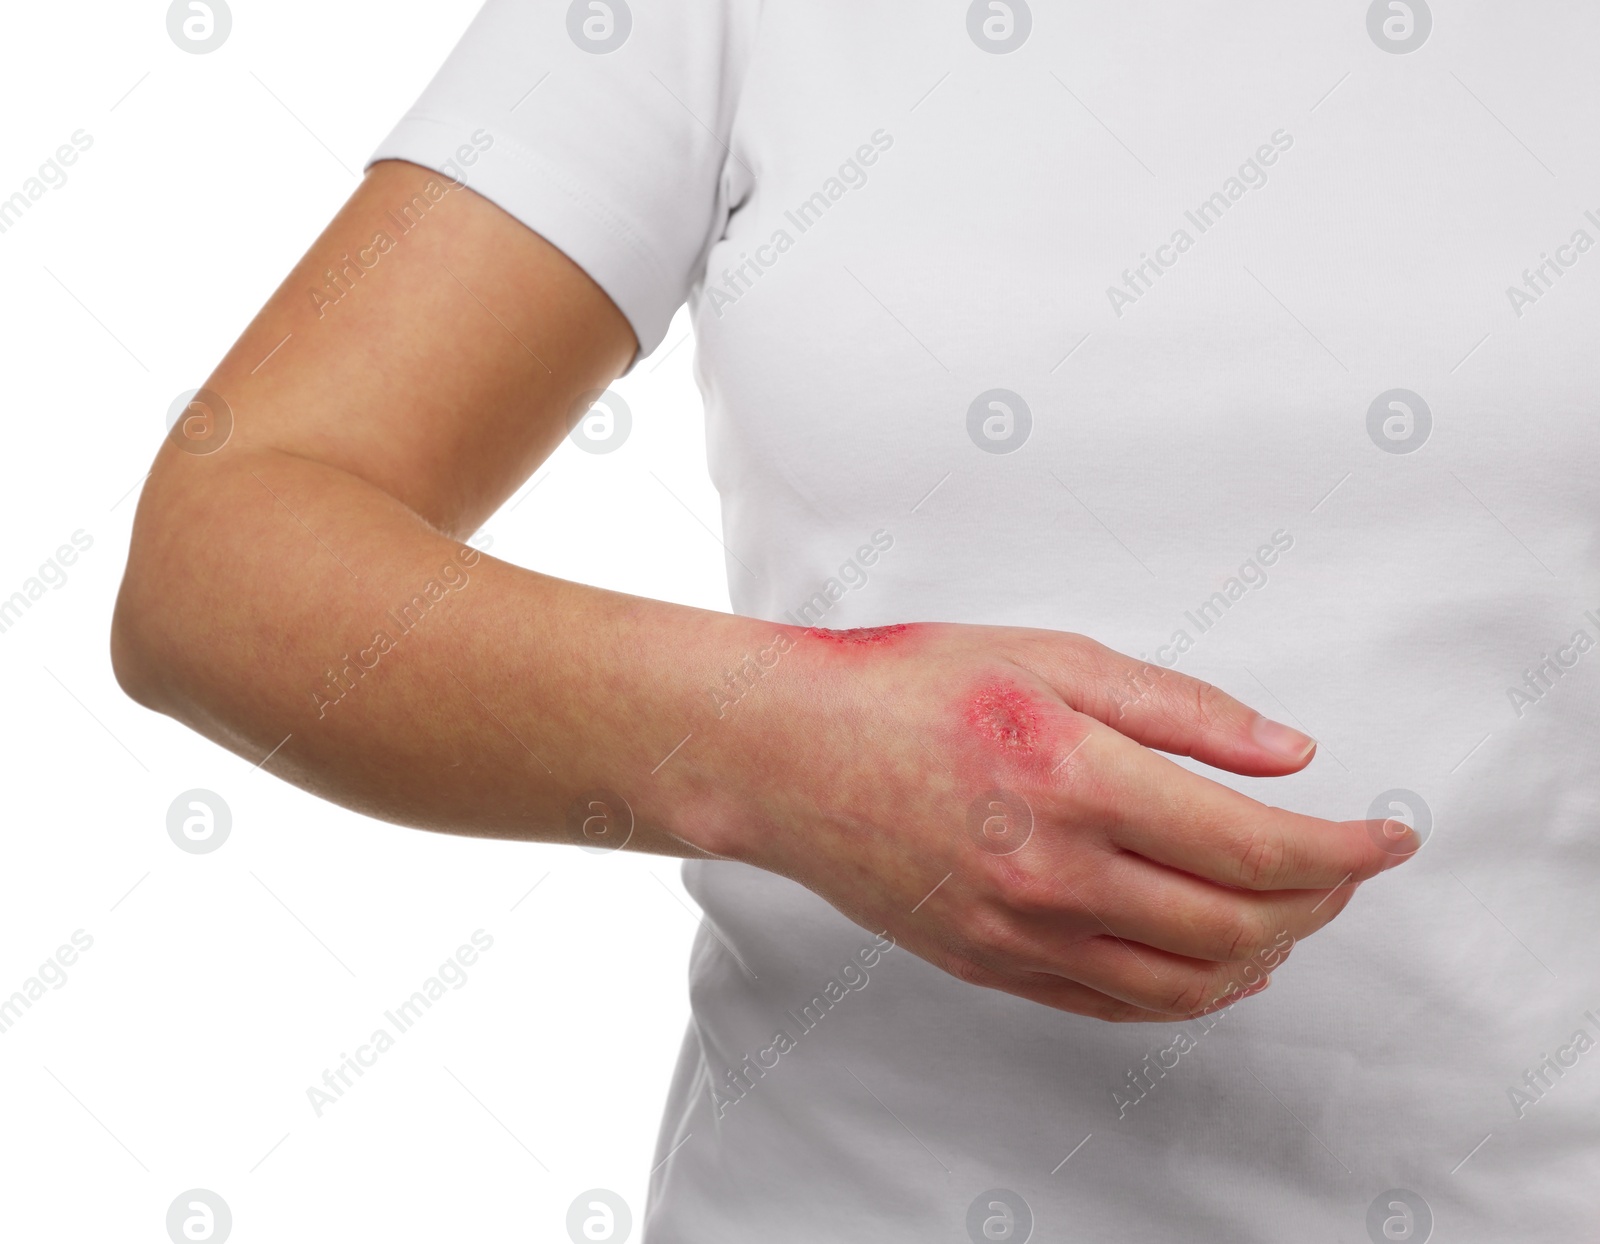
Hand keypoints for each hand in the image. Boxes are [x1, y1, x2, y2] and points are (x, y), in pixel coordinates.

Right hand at [678, 622, 1415, 1022]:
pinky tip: (1210, 962)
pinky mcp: (992, 964)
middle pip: (1238, 926)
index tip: (1387, 838)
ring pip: (1185, 985)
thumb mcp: (1048, 658)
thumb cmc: (902, 688)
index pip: (1256, 845)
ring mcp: (1020, 933)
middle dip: (1318, 903)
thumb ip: (1178, 708)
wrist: (785, 755)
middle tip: (1343, 868)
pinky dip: (1187, 993)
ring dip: (1264, 957)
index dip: (1345, 850)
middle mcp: (1054, 873)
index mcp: (1077, 779)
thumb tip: (1286, 752)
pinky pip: (1115, 1005)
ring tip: (1291, 917)